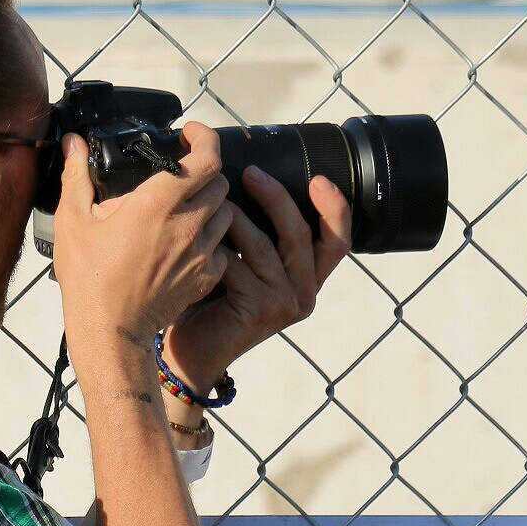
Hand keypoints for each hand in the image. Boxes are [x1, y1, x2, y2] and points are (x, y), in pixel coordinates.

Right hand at [52, 123, 234, 354]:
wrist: (109, 333)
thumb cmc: (89, 279)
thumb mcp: (73, 222)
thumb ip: (77, 177)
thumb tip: (72, 144)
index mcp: (157, 203)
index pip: (206, 157)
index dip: (205, 138)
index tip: (190, 135)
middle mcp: (187, 224)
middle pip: (220, 181)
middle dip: (204, 172)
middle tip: (182, 176)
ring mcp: (201, 252)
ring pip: (226, 213)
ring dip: (211, 206)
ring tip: (185, 212)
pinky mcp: (206, 277)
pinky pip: (222, 248)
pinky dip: (211, 241)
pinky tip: (187, 246)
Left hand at [162, 167, 351, 392]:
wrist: (189, 352)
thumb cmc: (211, 303)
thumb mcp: (245, 265)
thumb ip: (259, 236)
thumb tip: (254, 178)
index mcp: (309, 279)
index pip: (337, 240)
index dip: (334, 208)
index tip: (319, 179)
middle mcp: (304, 293)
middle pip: (299, 233)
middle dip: (276, 197)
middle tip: (250, 173)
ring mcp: (284, 304)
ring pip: (265, 245)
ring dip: (237, 218)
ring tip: (215, 202)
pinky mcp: (259, 310)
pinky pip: (238, 266)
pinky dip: (218, 249)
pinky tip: (200, 239)